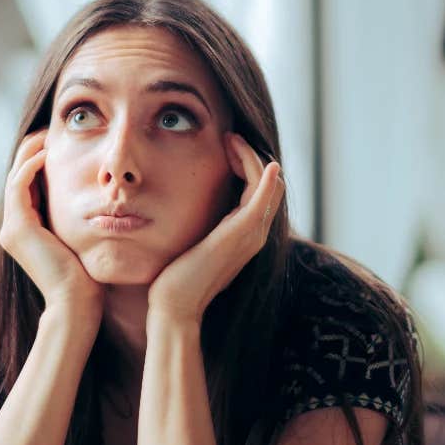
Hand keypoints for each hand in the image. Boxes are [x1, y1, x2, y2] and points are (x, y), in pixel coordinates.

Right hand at [0, 130, 102, 323]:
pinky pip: (19, 186)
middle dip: (30, 152)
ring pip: (14, 177)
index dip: (36, 161)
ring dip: (29, 153)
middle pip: (16, 177)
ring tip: (47, 136)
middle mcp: (12, 229)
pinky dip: (30, 167)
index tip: (54, 143)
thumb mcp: (79, 240)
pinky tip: (47, 154)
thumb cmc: (85, 278)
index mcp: (24, 231)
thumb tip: (94, 202)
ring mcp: (11, 229)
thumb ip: (76, 221)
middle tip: (48, 132)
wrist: (76, 303)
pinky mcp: (17, 228)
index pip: (25, 186)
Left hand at [147, 133, 284, 326]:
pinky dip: (264, 175)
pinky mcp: (242, 232)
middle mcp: (255, 233)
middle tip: (229, 137)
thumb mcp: (192, 243)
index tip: (224, 146)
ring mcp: (252, 234)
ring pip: (268, 183)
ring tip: (230, 139)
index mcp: (244, 234)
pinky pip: (263, 197)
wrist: (174, 306)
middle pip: (270, 183)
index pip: (260, 189)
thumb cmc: (176, 278)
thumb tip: (190, 209)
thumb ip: (201, 226)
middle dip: (251, 156)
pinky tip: (261, 159)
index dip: (247, 164)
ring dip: (252, 157)